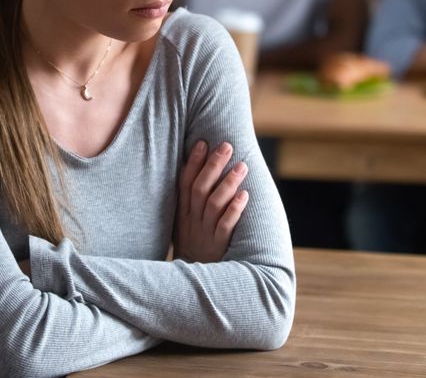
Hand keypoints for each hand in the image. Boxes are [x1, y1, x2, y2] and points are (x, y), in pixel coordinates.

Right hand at [174, 140, 248, 262]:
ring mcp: (204, 233)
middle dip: (213, 166)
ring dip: (228, 183)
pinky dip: (234, 210)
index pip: (184, 183)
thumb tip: (200, 172)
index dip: (193, 163)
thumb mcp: (183, 225)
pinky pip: (225, 226)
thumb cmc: (192, 247)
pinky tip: (244, 196)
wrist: (189, 282)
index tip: (202, 142)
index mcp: (181, 214)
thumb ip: (189, 203)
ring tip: (242, 166)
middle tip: (227, 146)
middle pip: (200, 189)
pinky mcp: (218, 246)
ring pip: (214, 204)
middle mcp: (191, 221)